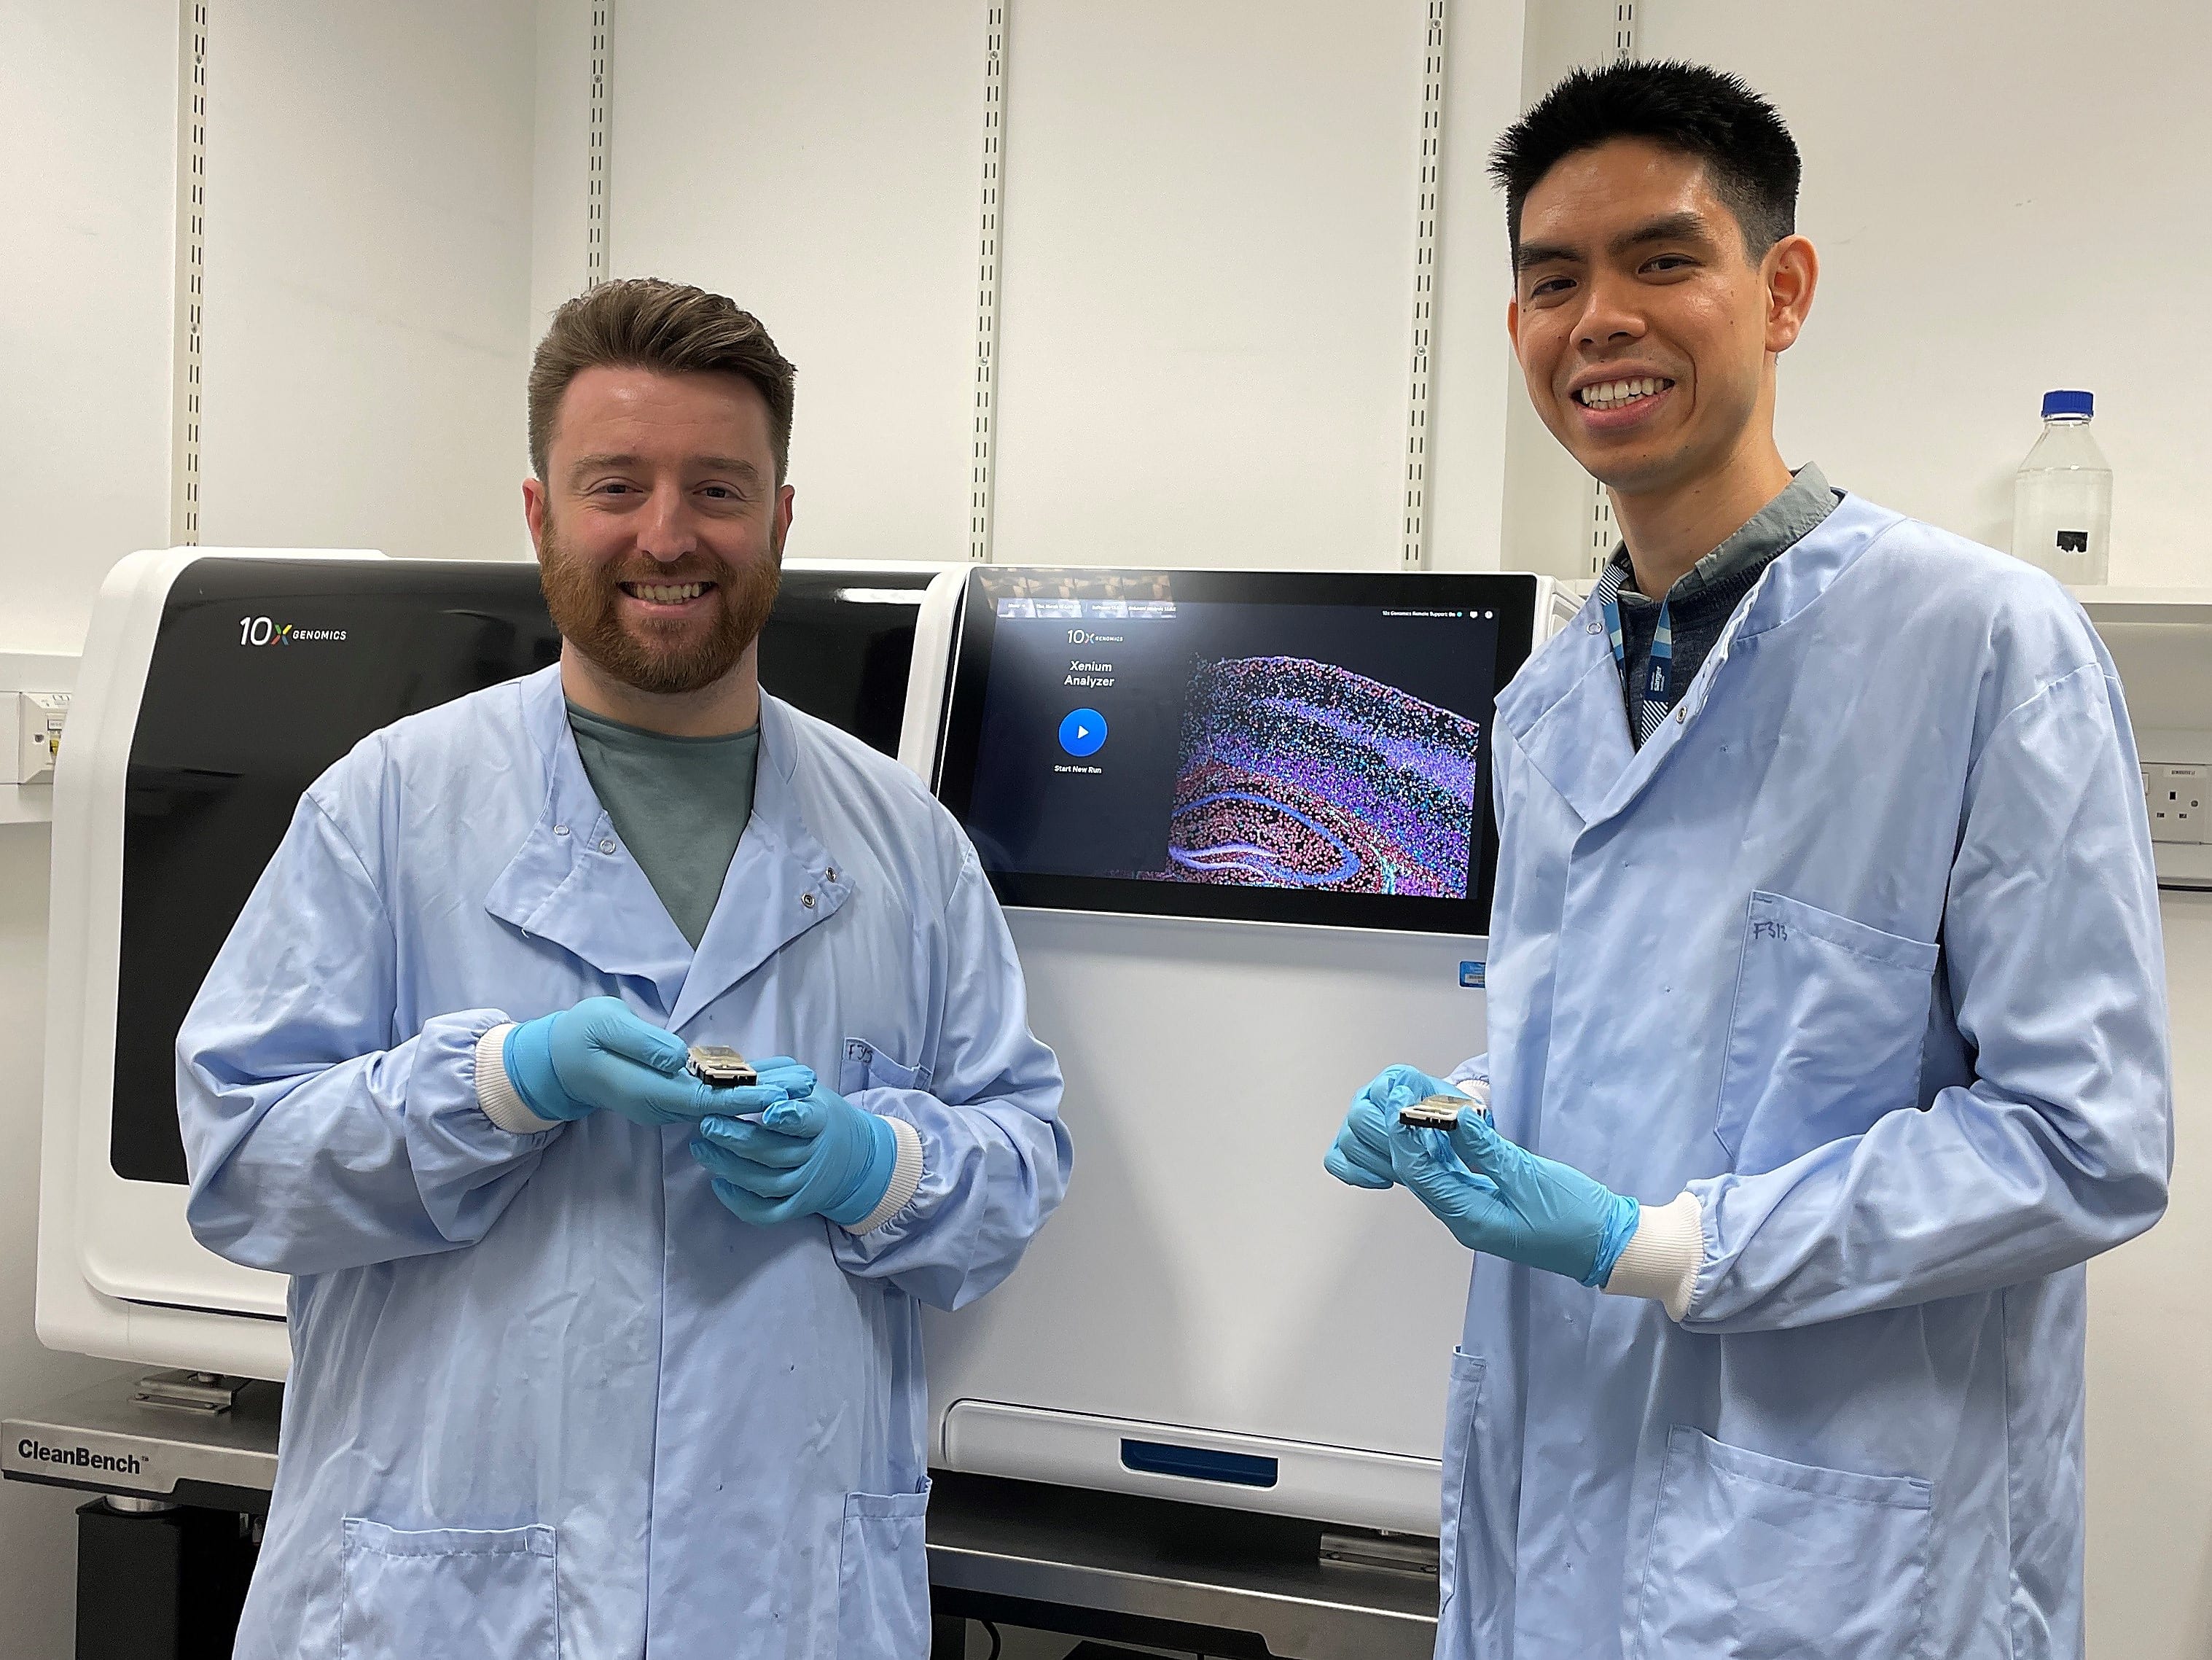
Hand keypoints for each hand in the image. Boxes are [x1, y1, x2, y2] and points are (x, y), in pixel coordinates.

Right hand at [503, 999, 797, 1127]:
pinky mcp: (673, 1091)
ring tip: (803, 1080)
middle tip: (809, 1085)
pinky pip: (715, 1091)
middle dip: (767, 1095)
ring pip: (723, 1099)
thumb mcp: (603, 1028)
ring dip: (762, 1089)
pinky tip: (772, 1076)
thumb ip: (642, 1044)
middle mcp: (665, 1104)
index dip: (743, 1097)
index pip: (705, 1101)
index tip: (779, 1094)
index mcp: (649, 1092)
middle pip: (724, 1105)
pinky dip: (744, 1083)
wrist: (558, 1061)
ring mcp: (670, 1101)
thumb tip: (680, 1058)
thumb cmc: (579, 1038)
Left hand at [690, 1067, 898, 1228]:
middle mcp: (815, 1155)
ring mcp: (806, 1185)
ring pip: (765, 1183)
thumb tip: (734, 1071)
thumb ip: (775, 1079)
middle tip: (708, 1124)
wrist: (853, 1158)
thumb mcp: (807, 1089)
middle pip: (775, 1152)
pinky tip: (719, 1183)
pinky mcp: (797, 1207)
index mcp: (821, 1120)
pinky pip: (766, 1214)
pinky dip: (740, 1203)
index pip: (809, 1120)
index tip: (769, 1111)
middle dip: (737, 1138)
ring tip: (701, 1148)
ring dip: (728, 1167)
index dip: (790, 1117)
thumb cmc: (817, 1115)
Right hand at [1324, 1065, 1461, 1189]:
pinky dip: (1355, 1172)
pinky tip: (1383, 1178)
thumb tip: (1463, 1119)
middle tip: (1410, 1158)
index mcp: (1398, 1079)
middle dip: (1387, 1145)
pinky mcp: (1347, 1145)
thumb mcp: (1467, 1116)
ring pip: (1348, 1141)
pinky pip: (1335, 1159)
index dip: (1400, 1118)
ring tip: (1403, 1170)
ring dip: (1378, 1162)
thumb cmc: (1455, 1123)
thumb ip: (1461, 1116)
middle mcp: (1371, 1094)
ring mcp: (1356, 1119)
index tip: (1419, 1134)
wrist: (1449, 1135)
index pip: (1385, 1092)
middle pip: (1360, 1117)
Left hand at [1388, 1110, 1639, 1287]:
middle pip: (1421, 1177)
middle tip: (1399, 1100)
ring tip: (1414, 1108)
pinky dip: (1445, 1154)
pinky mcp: (1488, 1206)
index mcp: (1470, 1219)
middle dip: (1405, 1140)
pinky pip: (1455, 1178)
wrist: (1605, 1244)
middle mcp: (1465, 1220)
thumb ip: (1488, 1149)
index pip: (1421, 1176)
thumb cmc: (1574, 1215)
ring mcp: (1476, 1215)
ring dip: (1424, 1145)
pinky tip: (1443, 1131)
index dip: (1404, 1140)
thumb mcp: (1529, 1177)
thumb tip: (1456, 1118)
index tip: (1396, 1106)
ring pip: (1436, 1177)